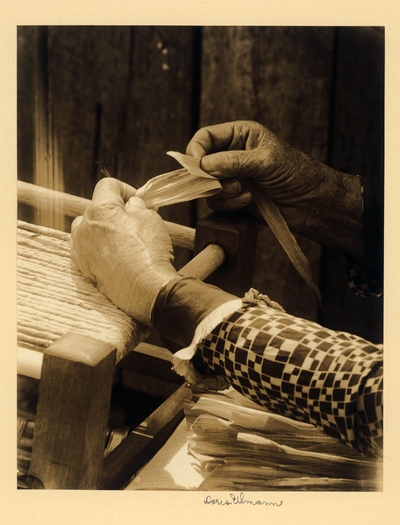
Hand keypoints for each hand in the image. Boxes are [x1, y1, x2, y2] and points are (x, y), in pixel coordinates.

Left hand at [70, 178, 177, 326]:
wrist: (146, 290)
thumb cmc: (150, 252)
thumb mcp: (150, 219)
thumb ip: (137, 207)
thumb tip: (132, 205)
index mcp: (100, 210)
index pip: (107, 185)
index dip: (125, 189)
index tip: (138, 200)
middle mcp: (84, 227)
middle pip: (96, 208)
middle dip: (114, 211)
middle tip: (134, 221)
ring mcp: (81, 249)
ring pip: (88, 229)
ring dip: (102, 229)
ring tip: (122, 239)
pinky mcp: (83, 268)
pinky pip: (87, 250)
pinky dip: (98, 248)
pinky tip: (116, 256)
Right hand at [187, 120, 363, 257]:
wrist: (311, 203)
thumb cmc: (295, 173)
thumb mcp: (264, 161)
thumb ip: (232, 161)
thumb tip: (202, 165)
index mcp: (240, 135)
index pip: (205, 137)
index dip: (196, 151)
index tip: (198, 166)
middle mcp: (232, 155)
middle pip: (201, 164)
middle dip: (210, 177)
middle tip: (226, 184)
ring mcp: (231, 178)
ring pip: (207, 186)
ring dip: (222, 192)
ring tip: (244, 192)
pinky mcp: (233, 199)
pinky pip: (217, 203)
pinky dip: (229, 204)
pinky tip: (248, 201)